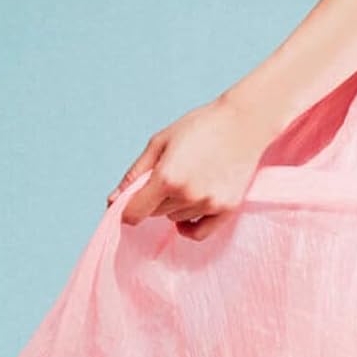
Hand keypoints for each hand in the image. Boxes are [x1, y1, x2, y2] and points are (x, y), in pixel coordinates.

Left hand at [108, 93, 275, 240]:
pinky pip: (198, 234)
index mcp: (166, 177)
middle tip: (170, 174)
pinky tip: (188, 214)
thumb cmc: (199, 126)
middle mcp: (187, 195)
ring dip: (175, 206)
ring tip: (191, 178)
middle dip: (155, 199)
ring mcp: (208, 204)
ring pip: (176, 219)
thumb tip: (111, 201)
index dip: (127, 210)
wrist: (245, 122)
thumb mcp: (160, 142)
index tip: (129, 204)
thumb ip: (135, 174)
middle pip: (155, 214)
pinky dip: (189, 228)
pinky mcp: (226, 210)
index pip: (134, 213)